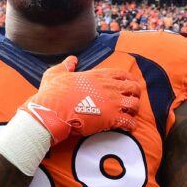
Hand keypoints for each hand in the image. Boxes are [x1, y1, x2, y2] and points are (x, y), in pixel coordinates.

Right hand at [20, 56, 140, 143]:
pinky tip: (127, 127)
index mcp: (98, 75)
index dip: (128, 79)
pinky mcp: (111, 118)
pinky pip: (129, 122)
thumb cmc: (53, 94)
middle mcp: (109, 87)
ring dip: (134, 110)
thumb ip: (66, 65)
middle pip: (134, 87)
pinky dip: (131, 125)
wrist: (51, 112)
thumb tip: (71, 59)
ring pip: (135, 104)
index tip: (127, 85)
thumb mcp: (56, 73)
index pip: (122, 74)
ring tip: (129, 114)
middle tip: (130, 100)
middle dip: (135, 94)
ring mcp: (112, 102)